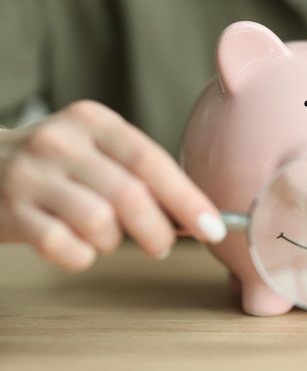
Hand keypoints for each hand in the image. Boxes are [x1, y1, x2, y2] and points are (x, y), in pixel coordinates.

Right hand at [0, 100, 225, 270]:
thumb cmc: (60, 165)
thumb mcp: (98, 150)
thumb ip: (141, 175)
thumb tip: (195, 216)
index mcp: (94, 122)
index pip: (151, 160)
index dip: (187, 197)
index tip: (214, 227)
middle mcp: (61, 142)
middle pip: (129, 195)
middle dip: (157, 231)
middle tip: (160, 245)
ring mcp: (32, 176)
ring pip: (99, 222)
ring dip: (115, 243)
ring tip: (108, 239)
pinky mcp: (12, 211)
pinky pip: (63, 247)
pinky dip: (82, 256)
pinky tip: (78, 246)